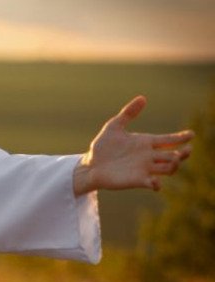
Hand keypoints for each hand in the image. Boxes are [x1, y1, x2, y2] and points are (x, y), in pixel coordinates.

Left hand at [73, 95, 193, 195]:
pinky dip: (156, 184)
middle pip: (173, 155)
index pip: (168, 140)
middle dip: (182, 153)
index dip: (181, 137)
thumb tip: (143, 98)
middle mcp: (149, 156)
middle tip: (187, 149)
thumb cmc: (103, 146)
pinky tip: (155, 181)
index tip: (190, 134)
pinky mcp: (137, 180)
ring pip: (168, 169)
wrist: (90, 164)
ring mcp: (144, 169)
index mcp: (146, 142)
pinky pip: (152, 184)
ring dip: (174, 166)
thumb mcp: (114, 126)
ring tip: (174, 160)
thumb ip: (128, 113)